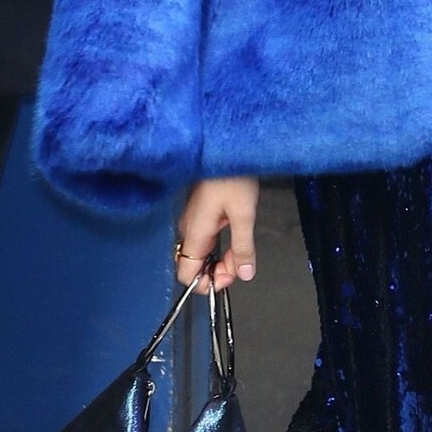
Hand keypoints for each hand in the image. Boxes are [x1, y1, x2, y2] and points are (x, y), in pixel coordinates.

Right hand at [176, 177, 259, 292]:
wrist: (227, 147)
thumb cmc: (233, 176)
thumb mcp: (244, 214)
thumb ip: (243, 248)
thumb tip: (245, 274)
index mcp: (195, 233)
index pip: (186, 274)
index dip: (205, 284)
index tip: (228, 279)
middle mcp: (189, 229)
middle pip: (194, 266)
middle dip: (217, 272)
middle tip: (242, 266)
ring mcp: (193, 221)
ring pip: (202, 254)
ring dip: (221, 260)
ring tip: (242, 255)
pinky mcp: (200, 214)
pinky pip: (206, 240)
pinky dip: (220, 247)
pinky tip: (235, 242)